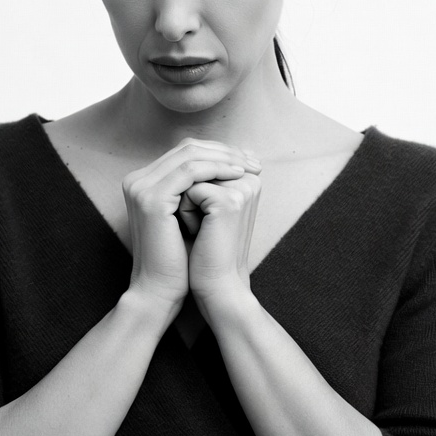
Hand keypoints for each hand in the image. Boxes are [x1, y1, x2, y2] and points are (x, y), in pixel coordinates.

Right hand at [123, 139, 258, 308]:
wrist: (161, 288)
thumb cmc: (180, 257)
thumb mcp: (194, 214)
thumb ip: (204, 188)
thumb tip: (237, 163)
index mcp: (145, 181)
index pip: (186, 151)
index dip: (219, 151)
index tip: (248, 159)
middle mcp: (138, 180)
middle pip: (187, 148)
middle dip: (225, 151)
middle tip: (253, 160)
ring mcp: (141, 187)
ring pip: (190, 155)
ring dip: (224, 157)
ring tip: (249, 167)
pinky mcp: (151, 199)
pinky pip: (189, 172)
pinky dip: (216, 169)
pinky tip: (237, 175)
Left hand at [184, 171, 261, 309]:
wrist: (216, 284)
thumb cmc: (206, 248)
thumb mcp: (205, 206)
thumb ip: (204, 177)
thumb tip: (185, 151)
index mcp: (248, 176)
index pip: (202, 159)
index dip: (190, 187)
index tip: (205, 218)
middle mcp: (250, 178)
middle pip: (195, 164)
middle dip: (186, 193)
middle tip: (202, 225)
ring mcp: (242, 188)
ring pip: (190, 176)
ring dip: (185, 202)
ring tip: (201, 228)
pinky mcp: (230, 200)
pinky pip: (189, 191)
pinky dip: (185, 213)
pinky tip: (200, 233)